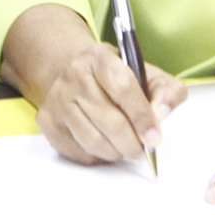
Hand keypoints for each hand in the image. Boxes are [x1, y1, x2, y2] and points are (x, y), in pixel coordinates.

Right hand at [33, 38, 185, 165]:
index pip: (123, 87)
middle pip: (110, 121)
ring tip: (124, 146)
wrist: (71, 70)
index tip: (154, 137)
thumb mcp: (146, 73)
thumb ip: (166, 91)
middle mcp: (74, 76)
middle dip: (133, 143)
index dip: (142, 116)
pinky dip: (97, 156)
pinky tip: (103, 144)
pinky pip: (78, 151)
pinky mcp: (48, 121)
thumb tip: (161, 114)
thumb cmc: (116, 78)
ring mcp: (58, 99)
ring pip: (94, 141)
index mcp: (100, 58)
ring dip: (116, 152)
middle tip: (141, 148)